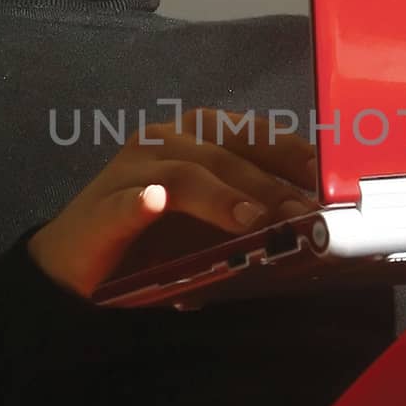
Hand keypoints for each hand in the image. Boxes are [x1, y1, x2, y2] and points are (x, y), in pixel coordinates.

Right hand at [26, 108, 318, 298]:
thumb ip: (254, 218)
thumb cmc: (153, 244)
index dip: (294, 154)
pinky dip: (140, 202)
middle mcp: (166, 142)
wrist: (73, 271)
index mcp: (198, 138)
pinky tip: (153, 203)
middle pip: (227, 152)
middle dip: (272, 183)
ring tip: (254, 219)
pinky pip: (125, 201)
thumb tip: (317, 228)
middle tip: (306, 216)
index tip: (332, 180)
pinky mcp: (101, 209)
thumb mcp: (212, 228)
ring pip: (186, 173)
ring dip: (222, 195)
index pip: (255, 135)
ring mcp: (131, 173)